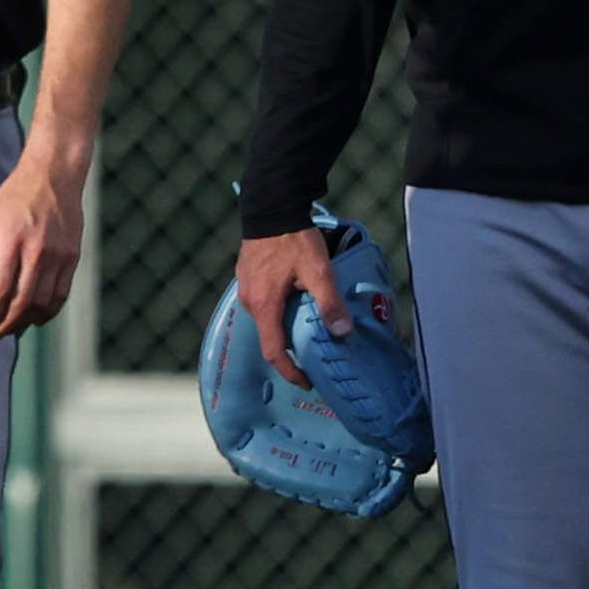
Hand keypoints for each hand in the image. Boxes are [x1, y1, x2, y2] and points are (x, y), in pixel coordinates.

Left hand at [0, 144, 83, 337]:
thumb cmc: (15, 198)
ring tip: (11, 329)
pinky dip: (48, 311)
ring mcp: (58, 255)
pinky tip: (35, 318)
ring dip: (25, 321)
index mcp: (10, 240)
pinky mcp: (73, 257)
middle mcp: (36, 250)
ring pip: (42, 301)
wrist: (53, 177)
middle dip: (4, 322)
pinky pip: (61, 294)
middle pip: (20, 300)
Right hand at [231, 225, 350, 386]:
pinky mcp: (248, 277)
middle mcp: (250, 301)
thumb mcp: (319, 271)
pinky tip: (295, 304)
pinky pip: (264, 304)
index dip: (289, 370)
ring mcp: (246, 288)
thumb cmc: (293, 240)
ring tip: (308, 330)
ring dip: (285, 330)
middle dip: (290, 352)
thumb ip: (329, 303)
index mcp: (265, 305)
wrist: (271, 207)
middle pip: (270, 337)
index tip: (306, 381)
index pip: (274, 351)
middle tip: (313, 358)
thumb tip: (342, 332)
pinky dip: (279, 313)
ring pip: (267, 320)